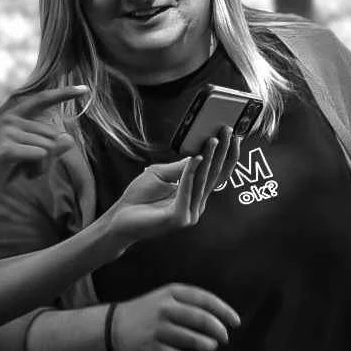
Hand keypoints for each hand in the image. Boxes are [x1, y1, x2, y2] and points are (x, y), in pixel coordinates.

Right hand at [0, 85, 86, 204]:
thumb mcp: (27, 157)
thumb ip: (48, 148)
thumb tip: (70, 139)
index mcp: (12, 116)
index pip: (42, 100)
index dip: (64, 93)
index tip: (85, 89)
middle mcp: (9, 118)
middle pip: (52, 134)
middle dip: (50, 156)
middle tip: (32, 169)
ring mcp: (7, 130)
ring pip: (48, 148)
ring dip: (43, 166)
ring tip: (25, 172)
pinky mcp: (7, 147)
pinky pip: (40, 156)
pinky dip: (37, 169)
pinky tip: (23, 176)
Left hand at [108, 128, 237, 244]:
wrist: (120, 218)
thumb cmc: (139, 197)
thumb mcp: (161, 174)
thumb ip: (181, 167)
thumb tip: (199, 153)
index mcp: (195, 195)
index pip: (215, 174)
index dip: (225, 155)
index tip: (230, 134)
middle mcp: (196, 205)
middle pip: (214, 176)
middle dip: (221, 152)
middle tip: (227, 132)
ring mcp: (189, 214)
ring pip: (203, 182)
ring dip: (209, 159)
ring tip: (213, 140)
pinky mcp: (178, 218)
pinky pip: (187, 192)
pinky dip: (191, 175)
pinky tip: (195, 159)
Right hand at [111, 284, 240, 350]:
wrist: (115, 325)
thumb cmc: (150, 311)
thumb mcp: (167, 297)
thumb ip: (191, 303)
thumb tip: (223, 318)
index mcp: (171, 292)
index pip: (205, 299)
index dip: (224, 311)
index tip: (236, 322)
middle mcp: (164, 308)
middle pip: (202, 320)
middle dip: (219, 331)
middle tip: (224, 338)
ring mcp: (157, 329)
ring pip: (194, 341)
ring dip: (208, 346)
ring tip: (210, 347)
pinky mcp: (152, 349)